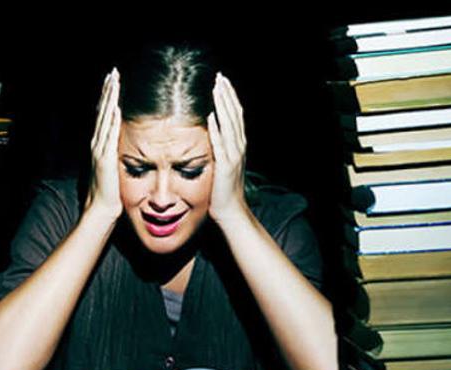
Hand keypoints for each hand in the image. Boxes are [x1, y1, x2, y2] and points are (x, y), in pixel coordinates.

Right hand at [84, 68, 122, 220]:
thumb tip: (123, 142)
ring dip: (109, 100)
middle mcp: (97, 143)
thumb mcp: (113, 166)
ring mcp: (99, 150)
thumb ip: (115, 152)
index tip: (112, 81)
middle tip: (113, 73)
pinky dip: (112, 121)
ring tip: (114, 82)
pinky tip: (115, 108)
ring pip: (105, 118)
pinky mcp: (105, 158)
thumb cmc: (110, 191)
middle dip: (108, 91)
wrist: (101, 209)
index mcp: (100, 144)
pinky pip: (109, 135)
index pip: (104, 115)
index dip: (107, 97)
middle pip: (102, 111)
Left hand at [207, 73, 249, 222]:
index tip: (222, 81)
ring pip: (229, 125)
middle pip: (234, 115)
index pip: (236, 115)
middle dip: (227, 95)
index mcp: (239, 144)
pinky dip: (216, 130)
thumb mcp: (224, 162)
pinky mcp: (226, 166)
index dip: (230, 97)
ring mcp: (234, 156)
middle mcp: (239, 147)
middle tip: (219, 77)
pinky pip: (221, 145)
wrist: (231, 211)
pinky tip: (211, 117)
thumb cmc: (224, 188)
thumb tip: (211, 127)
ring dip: (223, 106)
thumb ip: (221, 145)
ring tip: (216, 89)